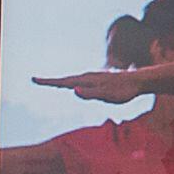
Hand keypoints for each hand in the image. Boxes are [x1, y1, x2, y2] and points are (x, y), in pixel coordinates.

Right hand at [35, 67, 149, 102]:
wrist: (138, 81)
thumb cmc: (123, 91)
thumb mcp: (107, 95)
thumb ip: (91, 94)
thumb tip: (74, 91)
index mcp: (87, 81)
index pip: (64, 82)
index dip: (49, 82)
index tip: (35, 79)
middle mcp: (88, 77)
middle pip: (65, 80)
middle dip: (50, 81)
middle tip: (36, 80)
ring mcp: (92, 78)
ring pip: (72, 80)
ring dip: (59, 81)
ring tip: (48, 83)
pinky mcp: (97, 81)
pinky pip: (79, 81)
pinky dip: (70, 82)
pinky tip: (71, 86)